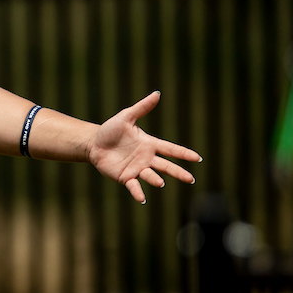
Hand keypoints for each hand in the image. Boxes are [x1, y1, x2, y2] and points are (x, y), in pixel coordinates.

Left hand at [87, 91, 201, 203]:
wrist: (93, 143)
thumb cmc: (110, 130)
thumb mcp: (126, 117)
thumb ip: (142, 108)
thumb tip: (157, 93)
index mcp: (149, 144)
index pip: (170, 149)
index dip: (183, 154)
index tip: (198, 158)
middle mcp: (146, 158)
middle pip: (166, 166)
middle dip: (178, 172)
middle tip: (191, 179)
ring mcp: (136, 169)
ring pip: (151, 175)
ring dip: (156, 179)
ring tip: (161, 182)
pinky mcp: (125, 177)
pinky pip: (134, 186)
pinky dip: (138, 192)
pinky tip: (142, 199)